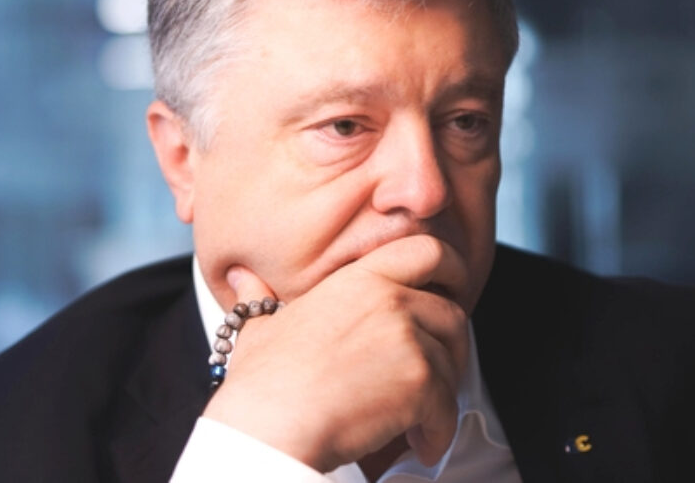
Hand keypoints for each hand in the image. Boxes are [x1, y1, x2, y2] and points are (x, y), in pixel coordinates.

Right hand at [201, 235, 470, 472]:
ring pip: (452, 364)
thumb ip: (260, 297)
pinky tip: (422, 444)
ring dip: (442, 396)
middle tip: (439, 372)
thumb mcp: (258, 326)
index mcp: (358, 280)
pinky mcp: (419, 381)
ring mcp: (406, 339)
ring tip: (421, 420)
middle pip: (451, 312)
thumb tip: (241, 278)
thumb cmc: (261, 383)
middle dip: (453, 347)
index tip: (453, 289)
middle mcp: (388, 300)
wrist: (269, 426)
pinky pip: (448, 407)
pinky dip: (439, 432)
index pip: (427, 250)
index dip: (452, 269)